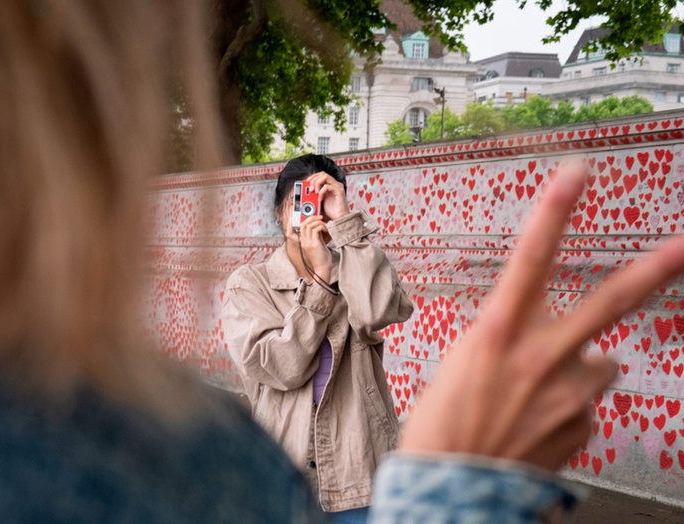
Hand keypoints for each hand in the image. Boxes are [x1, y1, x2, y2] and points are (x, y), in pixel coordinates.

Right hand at [299, 216, 332, 281]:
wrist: (322, 268)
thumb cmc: (322, 258)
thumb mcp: (317, 244)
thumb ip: (316, 236)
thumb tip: (319, 227)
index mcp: (303, 242)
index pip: (297, 228)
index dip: (300, 220)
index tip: (308, 214)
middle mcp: (303, 241)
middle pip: (303, 224)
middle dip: (312, 218)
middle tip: (320, 217)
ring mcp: (308, 243)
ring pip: (309, 225)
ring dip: (318, 222)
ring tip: (325, 225)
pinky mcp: (314, 244)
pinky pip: (316, 230)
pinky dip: (322, 227)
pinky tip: (326, 230)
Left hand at [306, 171, 347, 220]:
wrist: (339, 218)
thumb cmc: (331, 211)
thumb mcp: (319, 201)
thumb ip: (314, 195)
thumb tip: (305, 191)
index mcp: (330, 185)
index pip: (321, 175)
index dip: (312, 177)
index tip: (305, 182)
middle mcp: (334, 184)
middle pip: (322, 174)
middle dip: (314, 179)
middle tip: (310, 189)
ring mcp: (337, 186)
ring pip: (325, 176)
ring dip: (317, 183)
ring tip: (314, 192)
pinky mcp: (339, 191)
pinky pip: (327, 186)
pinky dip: (321, 192)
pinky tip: (320, 199)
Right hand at [400, 162, 683, 469]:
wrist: (451, 489)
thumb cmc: (441, 426)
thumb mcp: (458, 365)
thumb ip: (505, 342)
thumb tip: (534, 338)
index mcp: (497, 332)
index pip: (531, 258)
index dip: (555, 212)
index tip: (576, 174)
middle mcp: (540, 357)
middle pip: (609, 302)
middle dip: (655, 268)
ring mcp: (567, 393)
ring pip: (600, 362)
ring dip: (581, 368)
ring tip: (539, 392)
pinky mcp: (582, 424)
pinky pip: (587, 403)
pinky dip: (570, 407)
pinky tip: (538, 422)